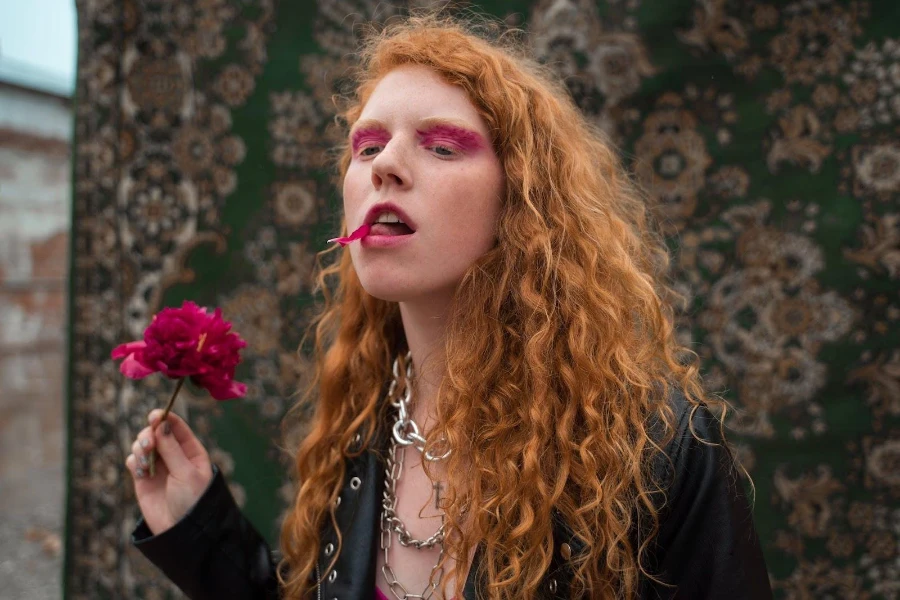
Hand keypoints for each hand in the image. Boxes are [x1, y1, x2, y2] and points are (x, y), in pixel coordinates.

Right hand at [125, 409, 213, 534]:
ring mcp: (158, 467)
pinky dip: (134, 461)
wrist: (180, 532)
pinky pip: (133, 460)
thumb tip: (162, 424)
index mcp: (192, 452)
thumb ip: (172, 449)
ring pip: (143, 444)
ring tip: (145, 459)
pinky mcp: (143, 479)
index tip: (155, 415)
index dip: (165, 418)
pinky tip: (140, 471)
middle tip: (148, 445)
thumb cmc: (192, 502)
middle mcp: (174, 456)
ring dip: (140, 446)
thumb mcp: (186, 473)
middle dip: (149, 434)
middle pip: (156, 432)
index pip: (177, 427)